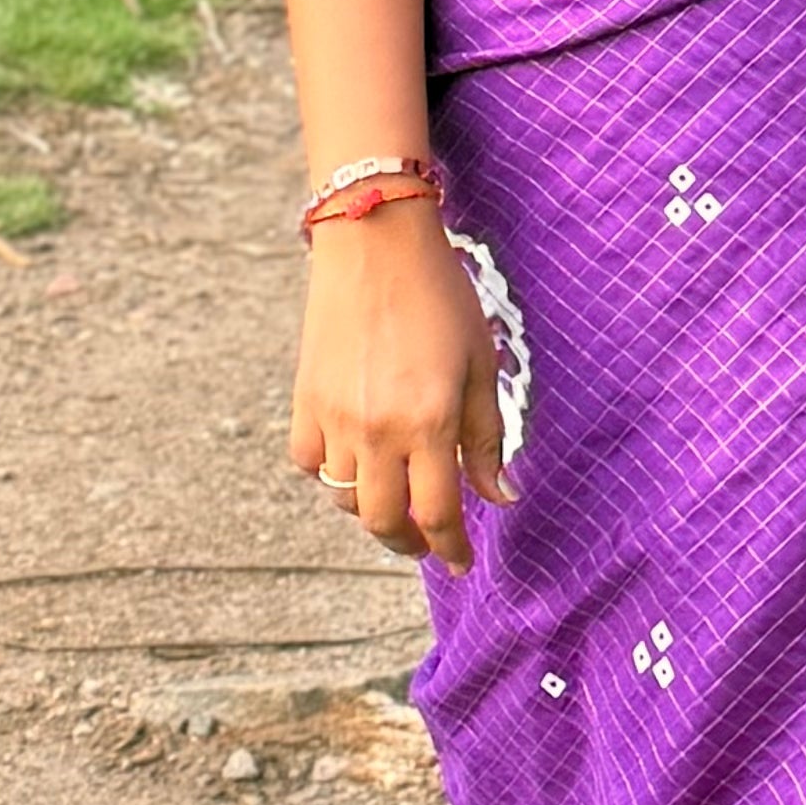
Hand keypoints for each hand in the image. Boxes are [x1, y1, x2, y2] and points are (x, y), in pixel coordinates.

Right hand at [289, 204, 513, 569]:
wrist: (375, 242)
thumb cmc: (441, 298)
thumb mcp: (482, 365)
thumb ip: (487, 438)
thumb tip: (500, 497)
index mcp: (429, 422)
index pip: (438, 513)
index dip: (451, 547)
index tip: (460, 562)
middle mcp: (377, 429)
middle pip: (384, 520)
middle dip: (408, 543)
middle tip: (426, 543)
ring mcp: (334, 417)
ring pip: (345, 497)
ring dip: (372, 510)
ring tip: (396, 500)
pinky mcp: (305, 399)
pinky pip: (310, 463)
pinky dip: (331, 474)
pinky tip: (355, 462)